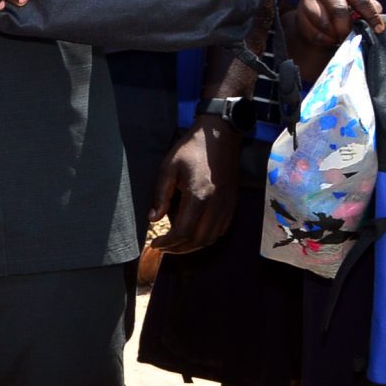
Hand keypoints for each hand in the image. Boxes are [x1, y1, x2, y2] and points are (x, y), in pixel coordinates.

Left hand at [149, 116, 239, 253]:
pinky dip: (206, 238)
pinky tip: (193, 235)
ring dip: (192, 247)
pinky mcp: (233, 205)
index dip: (168, 243)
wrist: (220, 136)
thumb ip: (160, 194)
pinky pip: (221, 230)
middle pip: (198, 240)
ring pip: (211, 238)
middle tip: (162, 248)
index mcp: (199, 196)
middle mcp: (216, 206)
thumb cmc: (191, 149)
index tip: (154, 244)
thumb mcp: (168, 167)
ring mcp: (227, 206)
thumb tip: (153, 218)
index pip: (184, 231)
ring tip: (175, 245)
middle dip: (178, 249)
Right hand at [295, 0, 383, 63]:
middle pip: (339, 9)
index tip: (378, 29)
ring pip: (324, 22)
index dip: (371, 16)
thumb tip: (378, 16)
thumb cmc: (346, 8)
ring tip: (340, 37)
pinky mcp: (299, 12)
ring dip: (335, 34)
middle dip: (347, 27)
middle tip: (352, 36)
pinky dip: (324, 39)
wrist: (318, 15)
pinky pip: (313, 31)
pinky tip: (329, 39)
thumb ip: (370, 8)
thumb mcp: (360, 5)